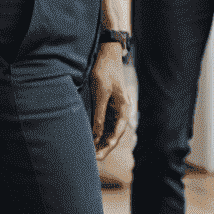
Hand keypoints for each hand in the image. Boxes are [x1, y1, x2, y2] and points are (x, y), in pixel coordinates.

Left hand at [90, 44, 132, 158]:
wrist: (107, 54)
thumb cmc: (104, 71)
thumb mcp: (100, 93)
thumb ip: (99, 115)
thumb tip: (96, 135)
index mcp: (123, 109)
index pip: (117, 134)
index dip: (107, 147)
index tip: (97, 157)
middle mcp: (121, 110)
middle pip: (114, 134)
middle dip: (104, 147)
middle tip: (92, 160)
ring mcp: (115, 107)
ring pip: (109, 129)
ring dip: (101, 141)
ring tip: (90, 152)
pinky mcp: (108, 103)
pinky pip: (105, 122)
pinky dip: (99, 131)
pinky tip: (91, 137)